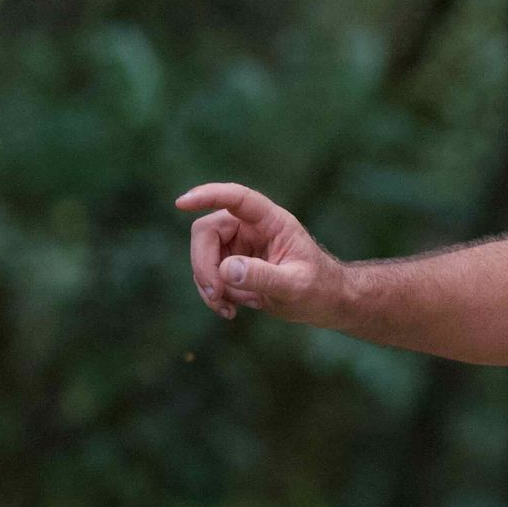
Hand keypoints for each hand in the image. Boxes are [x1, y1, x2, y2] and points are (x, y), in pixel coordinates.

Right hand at [177, 178, 348, 328]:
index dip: (209, 195)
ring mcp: (239, 245)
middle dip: (204, 265)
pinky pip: (209, 275)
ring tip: (233, 309)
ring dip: (211, 286)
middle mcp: (252, 228)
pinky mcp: (232, 264)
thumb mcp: (295, 286)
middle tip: (216, 296)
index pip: (237, 198)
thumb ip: (263, 277)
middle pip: (207, 232)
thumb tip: (226, 270)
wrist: (325, 303)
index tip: (182, 203)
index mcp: (272, 221)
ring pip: (203, 256)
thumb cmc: (319, 288)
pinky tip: (233, 311)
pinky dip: (214, 295)